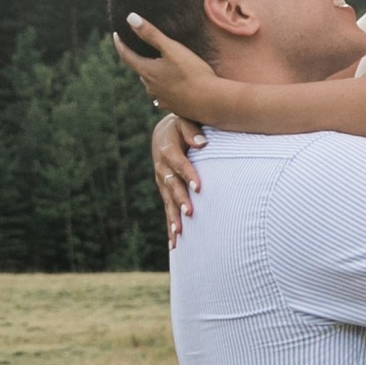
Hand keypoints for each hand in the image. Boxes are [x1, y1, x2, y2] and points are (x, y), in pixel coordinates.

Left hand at [116, 16, 235, 122]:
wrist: (210, 101)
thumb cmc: (192, 72)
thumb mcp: (172, 48)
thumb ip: (151, 34)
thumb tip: (130, 18)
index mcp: (147, 72)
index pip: (127, 56)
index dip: (120, 44)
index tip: (116, 35)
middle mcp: (151, 87)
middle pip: (141, 70)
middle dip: (139, 59)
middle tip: (140, 49)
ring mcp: (161, 99)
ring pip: (152, 84)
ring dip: (153, 75)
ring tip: (158, 66)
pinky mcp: (173, 107)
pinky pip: (163, 95)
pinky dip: (164, 88)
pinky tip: (169, 87)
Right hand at [150, 113, 205, 245]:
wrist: (164, 134)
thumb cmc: (180, 126)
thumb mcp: (185, 121)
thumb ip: (192, 130)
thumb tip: (203, 143)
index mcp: (168, 151)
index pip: (179, 164)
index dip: (188, 175)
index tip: (199, 188)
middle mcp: (162, 169)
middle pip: (172, 186)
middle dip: (180, 200)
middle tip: (190, 213)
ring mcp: (162, 182)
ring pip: (167, 202)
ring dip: (172, 218)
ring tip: (179, 234)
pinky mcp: (164, 192)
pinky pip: (167, 210)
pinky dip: (170, 226)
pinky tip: (174, 243)